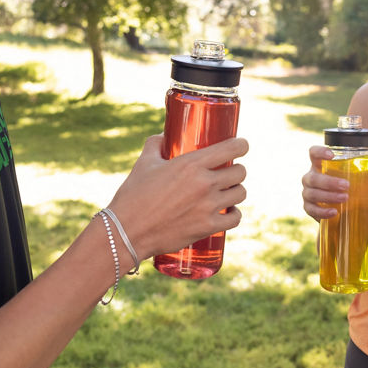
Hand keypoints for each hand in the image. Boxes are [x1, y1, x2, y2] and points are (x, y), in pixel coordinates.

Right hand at [107, 134, 247, 261]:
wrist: (126, 232)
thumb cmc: (133, 196)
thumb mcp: (143, 163)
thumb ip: (155, 145)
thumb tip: (163, 136)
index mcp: (191, 164)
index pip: (231, 148)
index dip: (241, 145)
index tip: (241, 146)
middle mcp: (204, 183)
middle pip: (240, 172)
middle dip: (236, 170)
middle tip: (227, 172)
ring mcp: (208, 206)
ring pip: (240, 193)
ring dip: (236, 190)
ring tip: (227, 191)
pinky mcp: (207, 227)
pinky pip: (235, 218)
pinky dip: (234, 214)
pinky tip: (228, 211)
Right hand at [300, 144, 367, 221]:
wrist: (339, 209)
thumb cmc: (346, 186)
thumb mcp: (357, 177)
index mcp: (320, 165)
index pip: (313, 153)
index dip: (320, 152)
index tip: (332, 155)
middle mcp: (311, 177)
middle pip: (313, 177)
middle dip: (329, 182)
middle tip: (346, 186)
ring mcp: (308, 193)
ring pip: (312, 193)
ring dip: (328, 196)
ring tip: (345, 199)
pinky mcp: (308, 208)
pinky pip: (311, 209)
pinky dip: (322, 211)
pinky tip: (334, 212)